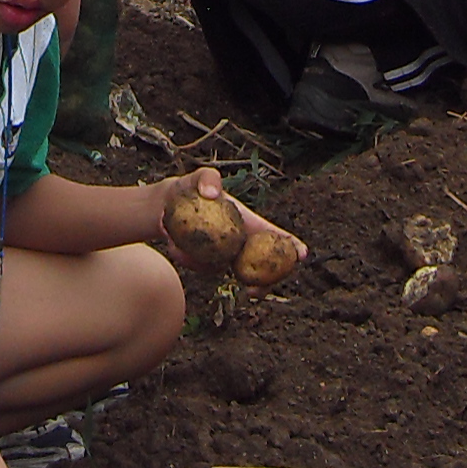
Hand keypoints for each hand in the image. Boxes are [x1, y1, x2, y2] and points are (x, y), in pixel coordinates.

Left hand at [171, 166, 306, 284]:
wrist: (164, 208)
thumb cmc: (188, 188)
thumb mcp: (196, 177)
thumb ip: (207, 177)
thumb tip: (212, 193)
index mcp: (248, 222)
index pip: (274, 235)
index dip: (291, 245)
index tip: (301, 254)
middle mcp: (241, 241)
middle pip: (265, 265)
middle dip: (268, 281)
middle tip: (255, 290)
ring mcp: (226, 254)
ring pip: (236, 274)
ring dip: (220, 272)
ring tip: (196, 258)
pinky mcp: (208, 263)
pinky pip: (207, 270)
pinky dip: (193, 263)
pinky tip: (175, 248)